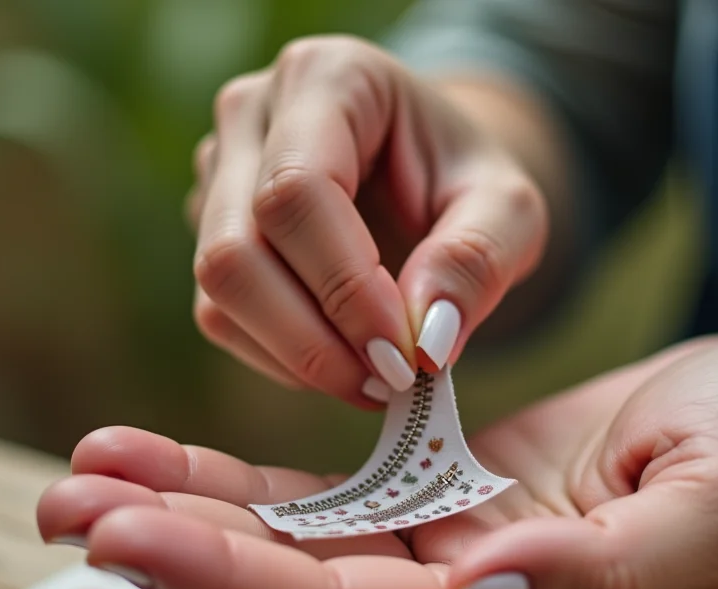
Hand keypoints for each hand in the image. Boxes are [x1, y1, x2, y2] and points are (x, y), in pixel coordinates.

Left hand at [36, 334, 717, 588]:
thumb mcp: (713, 509)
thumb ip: (601, 567)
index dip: (240, 582)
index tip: (132, 536)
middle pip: (295, 586)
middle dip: (177, 548)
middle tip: (66, 505)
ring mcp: (443, 545)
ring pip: (290, 539)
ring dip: (182, 508)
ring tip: (82, 473)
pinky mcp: (436, 490)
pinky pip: (321, 487)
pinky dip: (236, 472)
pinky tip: (158, 453)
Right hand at [186, 35, 547, 407]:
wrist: (428, 178)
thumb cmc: (466, 181)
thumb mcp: (510, 209)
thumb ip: (478, 260)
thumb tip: (425, 339)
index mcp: (328, 76)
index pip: (297, 190)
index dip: (344, 286)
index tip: (403, 356)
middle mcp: (251, 113)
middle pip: (235, 249)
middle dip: (311, 337)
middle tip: (387, 383)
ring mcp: (217, 172)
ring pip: (217, 289)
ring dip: (295, 356)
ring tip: (374, 379)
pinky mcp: (208, 231)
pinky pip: (219, 315)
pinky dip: (280, 358)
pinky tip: (342, 361)